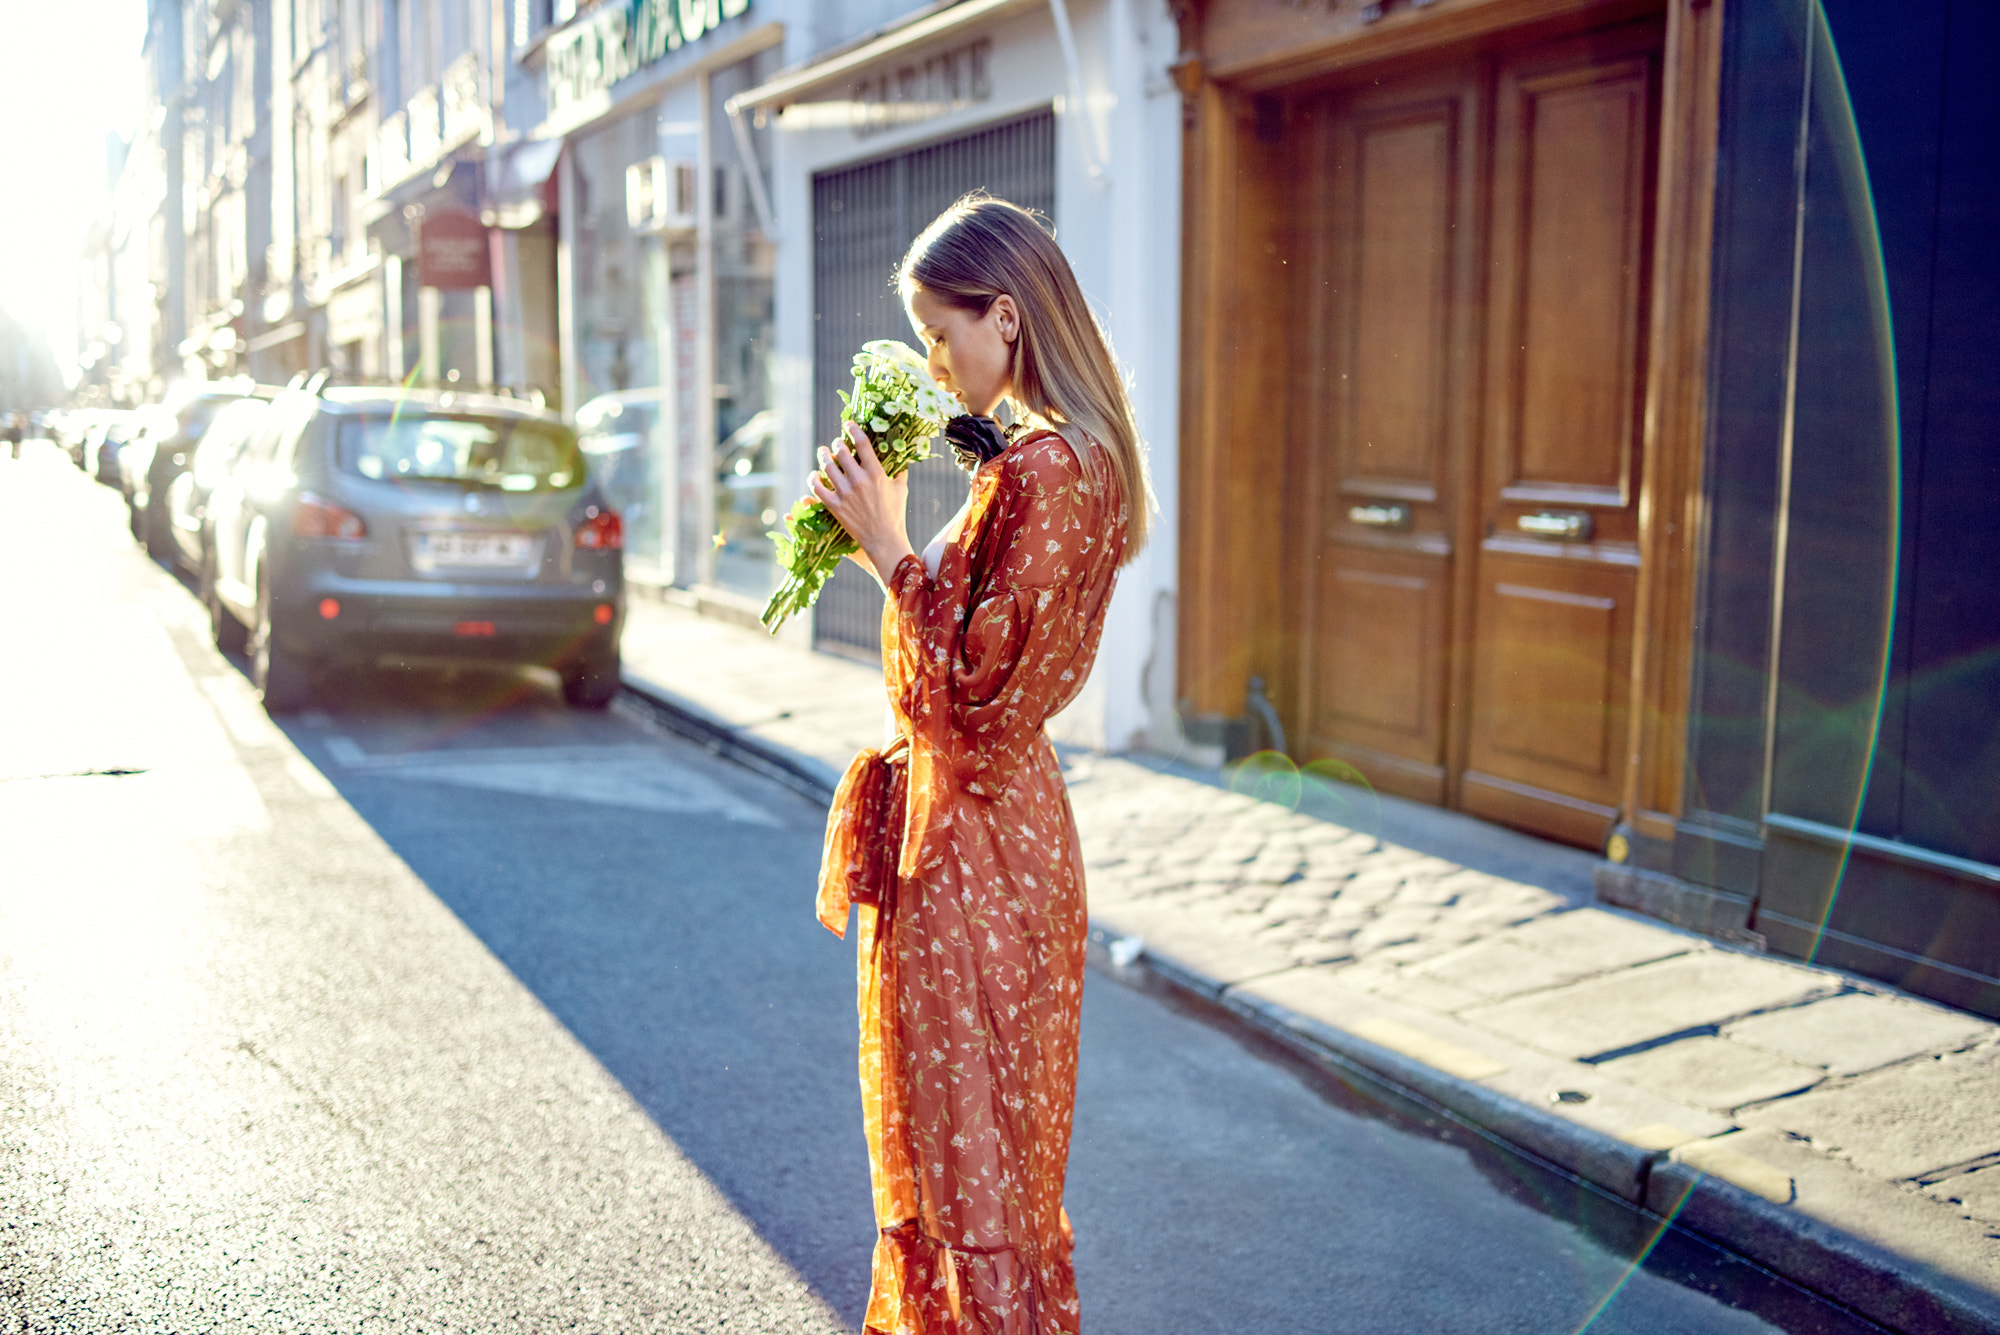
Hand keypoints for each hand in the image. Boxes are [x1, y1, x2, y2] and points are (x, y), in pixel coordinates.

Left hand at [808, 422, 914, 588]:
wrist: (884, 540)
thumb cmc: (895, 514)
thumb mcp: (901, 490)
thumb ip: (900, 471)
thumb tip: (902, 457)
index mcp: (876, 474)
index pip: (862, 444)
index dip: (854, 430)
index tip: (848, 424)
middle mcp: (859, 481)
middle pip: (841, 452)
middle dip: (837, 444)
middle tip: (836, 443)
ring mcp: (845, 493)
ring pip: (827, 467)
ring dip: (823, 456)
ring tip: (823, 453)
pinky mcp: (834, 506)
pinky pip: (817, 487)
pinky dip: (813, 478)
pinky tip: (815, 475)